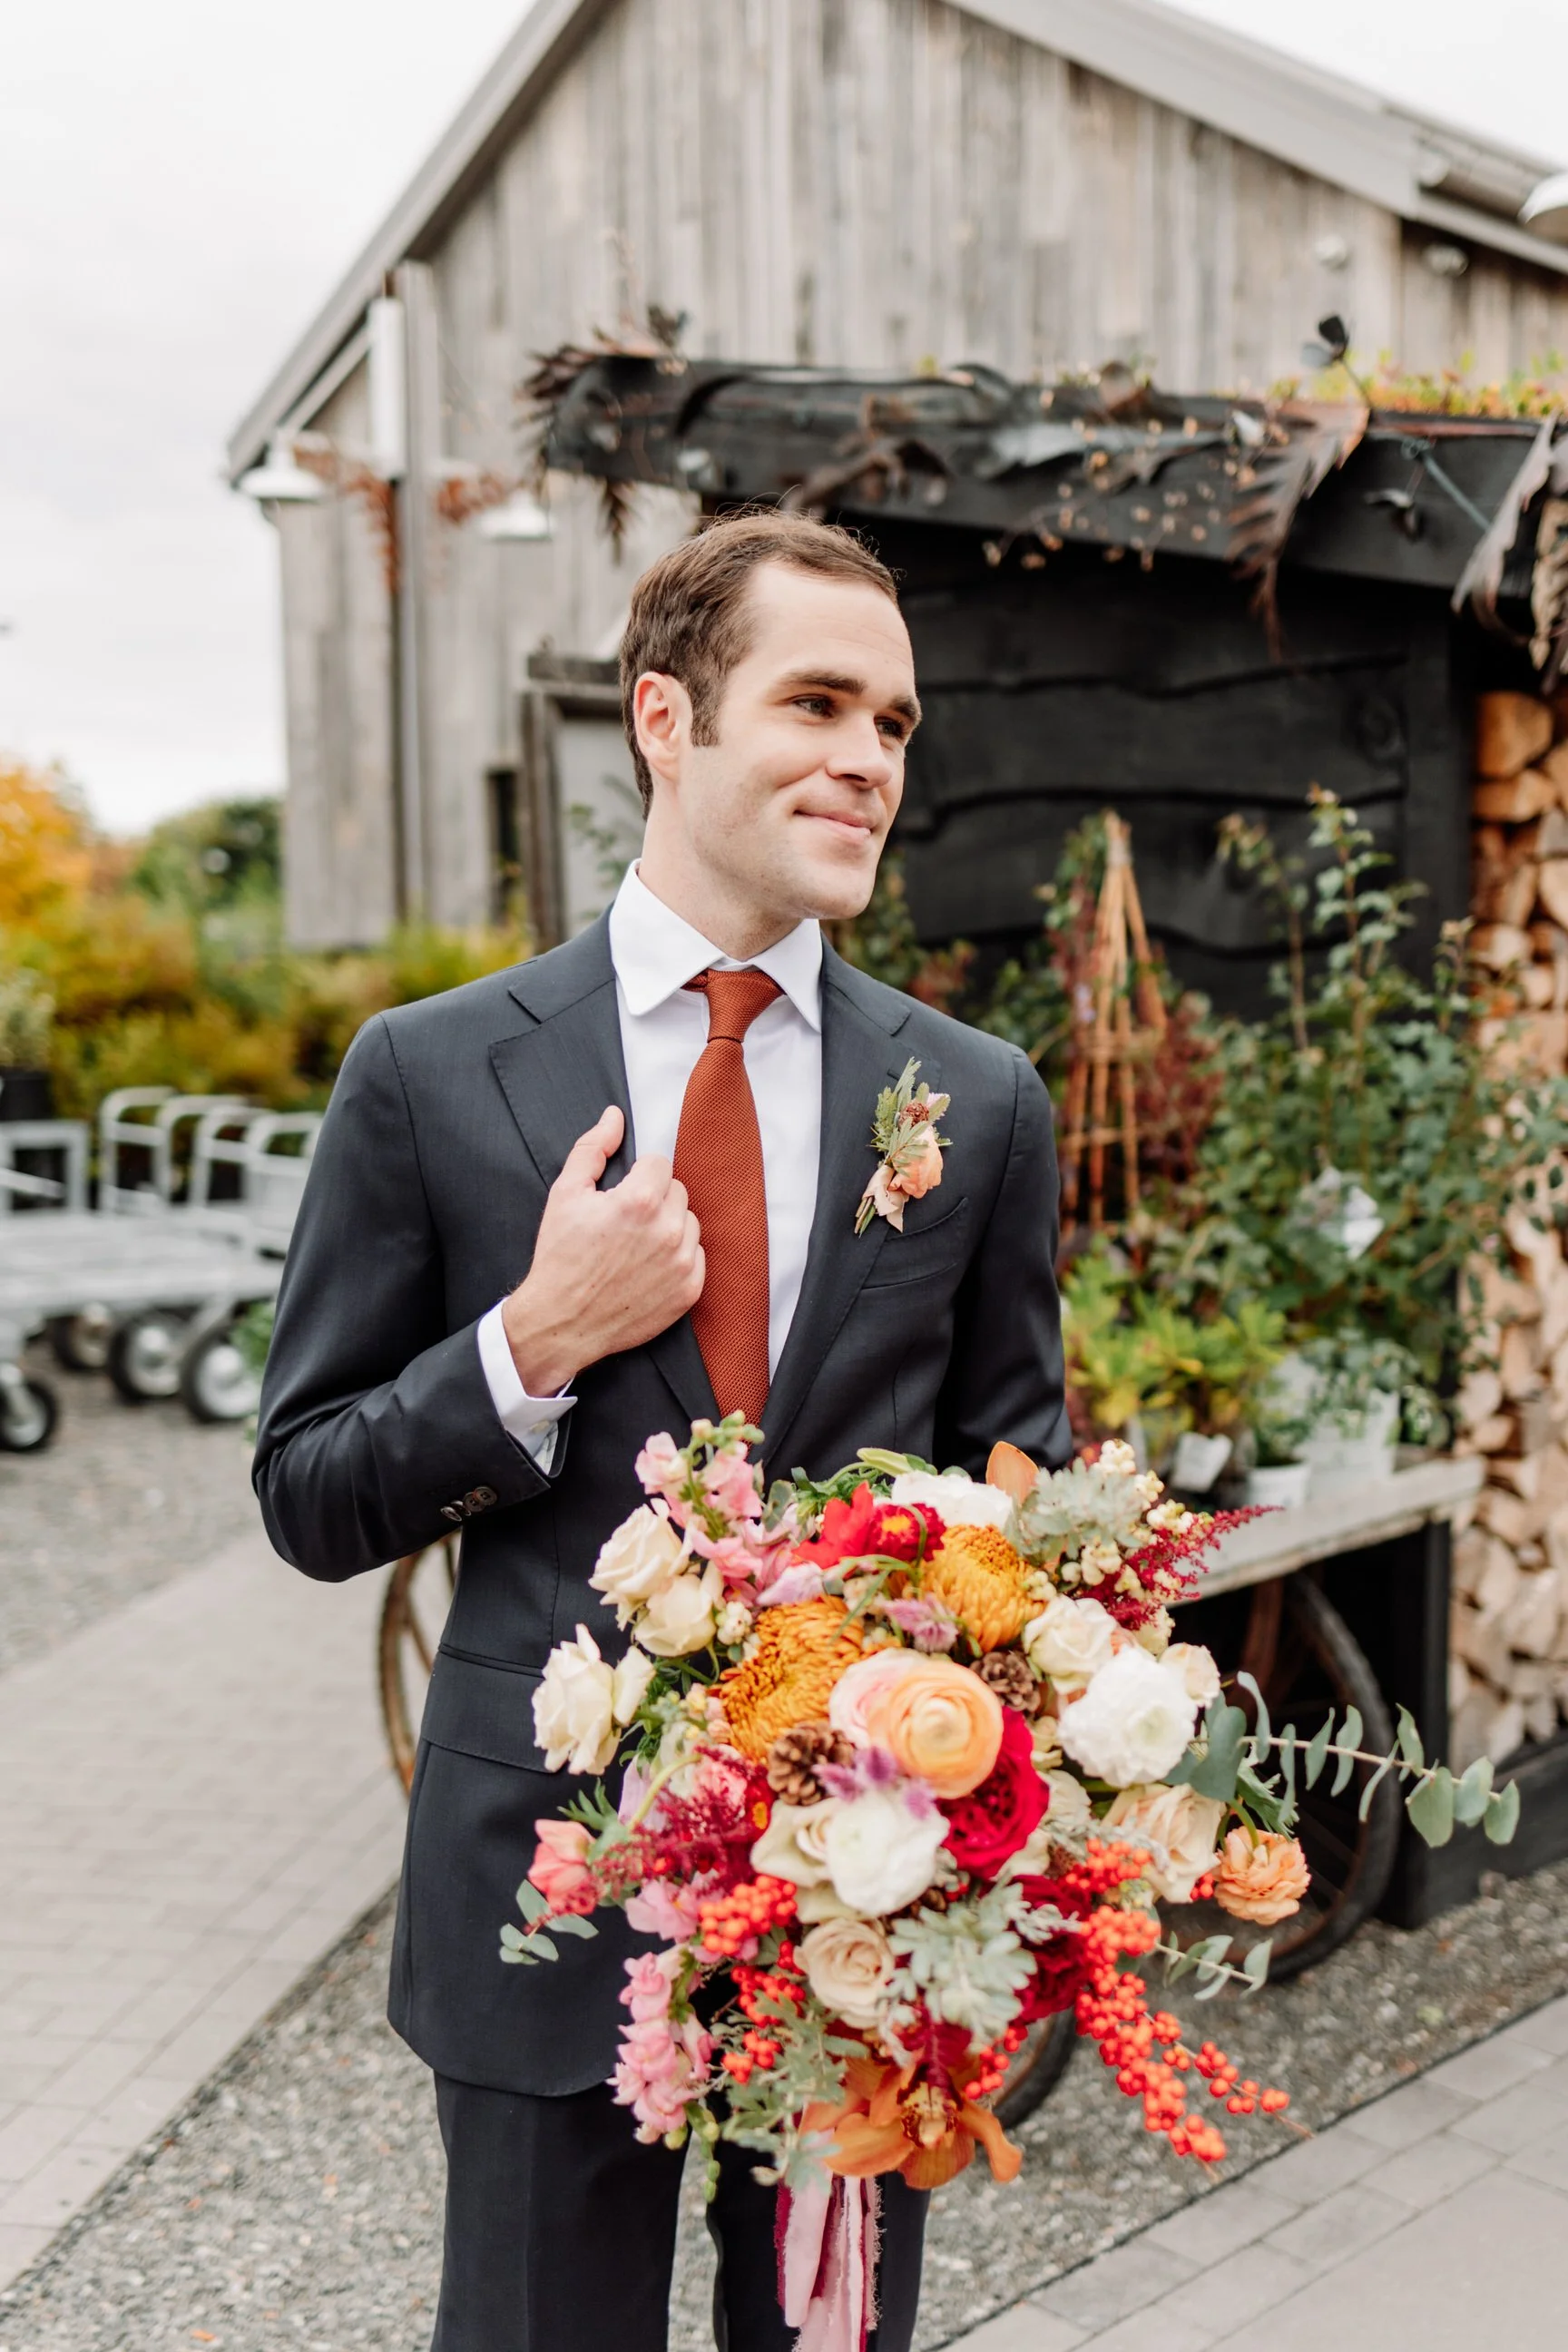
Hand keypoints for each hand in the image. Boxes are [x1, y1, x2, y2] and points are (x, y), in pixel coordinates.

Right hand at [501, 1106, 703, 1394]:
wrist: (561, 1322)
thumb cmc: (560, 1257)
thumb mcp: (565, 1194)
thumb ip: (592, 1148)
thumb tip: (614, 1116)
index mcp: (639, 1200)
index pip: (660, 1164)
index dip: (636, 1177)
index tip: (619, 1197)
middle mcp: (668, 1229)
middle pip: (677, 1191)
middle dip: (654, 1199)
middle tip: (624, 1223)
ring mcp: (682, 1262)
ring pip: (690, 1222)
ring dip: (668, 1227)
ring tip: (635, 1246)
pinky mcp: (689, 1290)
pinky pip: (696, 1256)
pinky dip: (677, 1258)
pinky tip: (647, 1268)